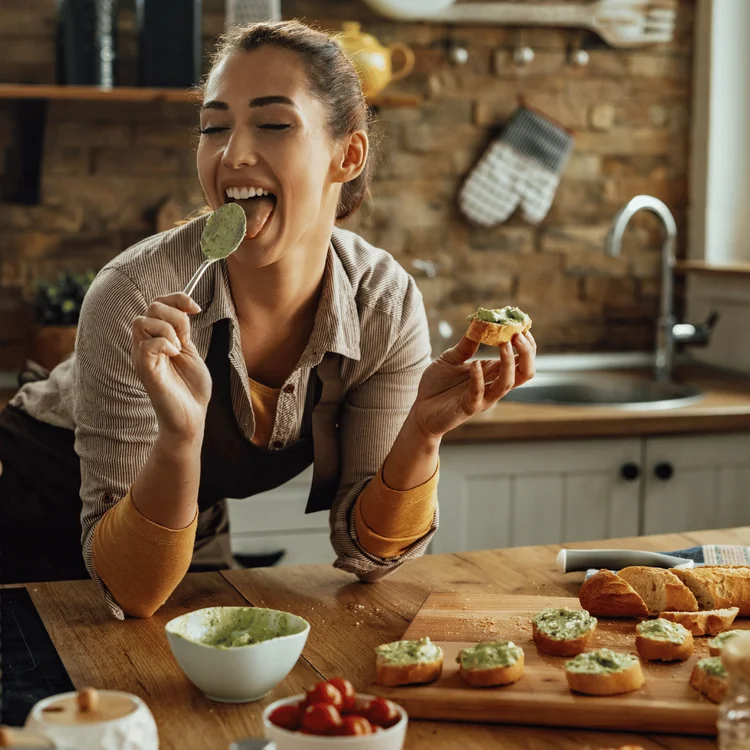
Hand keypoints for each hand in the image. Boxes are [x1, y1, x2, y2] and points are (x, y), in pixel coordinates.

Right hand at [131, 293, 211, 439]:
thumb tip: (184, 308)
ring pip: (143, 321)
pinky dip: (165, 344)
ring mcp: (143, 357)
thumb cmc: (190, 387)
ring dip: (168, 330)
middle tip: (185, 339)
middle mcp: (145, 344)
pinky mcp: (145, 370)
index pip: (158, 303)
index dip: (177, 299)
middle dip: (176, 316)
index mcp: (156, 338)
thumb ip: (183, 331)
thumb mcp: (190, 351)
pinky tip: (174, 355)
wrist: (191, 416)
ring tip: (179, 349)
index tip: (195, 309)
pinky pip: (146, 344)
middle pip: (151, 307)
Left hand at [409, 332, 536, 439]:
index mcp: (492, 372)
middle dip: (527, 353)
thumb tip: (479, 323)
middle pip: (525, 373)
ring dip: (508, 362)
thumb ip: (466, 344)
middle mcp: (493, 385)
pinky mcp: (468, 407)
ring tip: (504, 343)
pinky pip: (479, 393)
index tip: (521, 325)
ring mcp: (483, 398)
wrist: (421, 409)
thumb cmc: (438, 385)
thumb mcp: (451, 358)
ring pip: (507, 383)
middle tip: (518, 334)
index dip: (527, 344)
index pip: (521, 359)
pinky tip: (474, 364)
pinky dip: (478, 378)